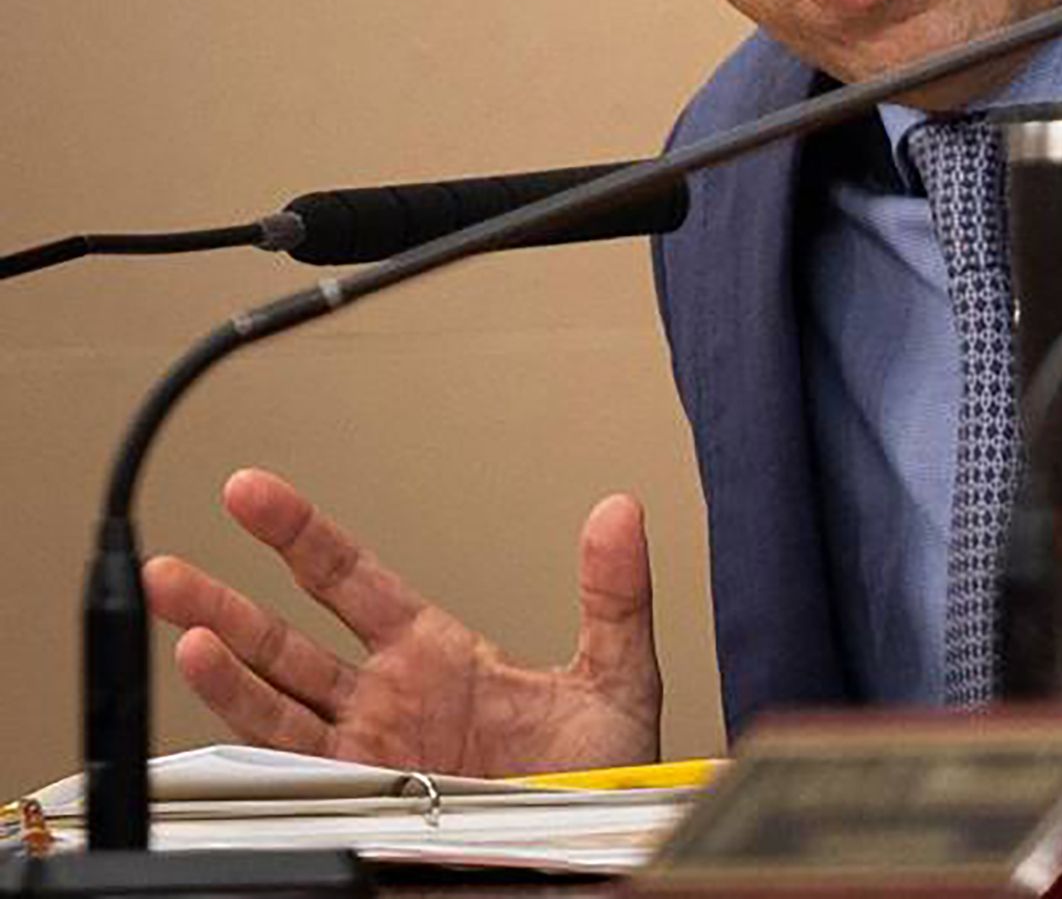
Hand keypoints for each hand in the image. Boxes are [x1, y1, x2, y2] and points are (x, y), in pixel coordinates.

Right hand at [144, 467, 662, 776]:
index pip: (350, 581)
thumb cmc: (604, 774)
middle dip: (224, 601)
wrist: (598, 845)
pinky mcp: (362, 800)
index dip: (299, 536)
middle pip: (286, 640)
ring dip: (220, 661)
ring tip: (179, 619)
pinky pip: (292, 759)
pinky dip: (247, 722)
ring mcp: (367, 751)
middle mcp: (386, 700)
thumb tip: (619, 513)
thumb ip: (614, 593)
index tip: (250, 491)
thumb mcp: (616, 674)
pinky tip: (212, 682)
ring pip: (271, 698)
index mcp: (434, 655)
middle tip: (167, 563)